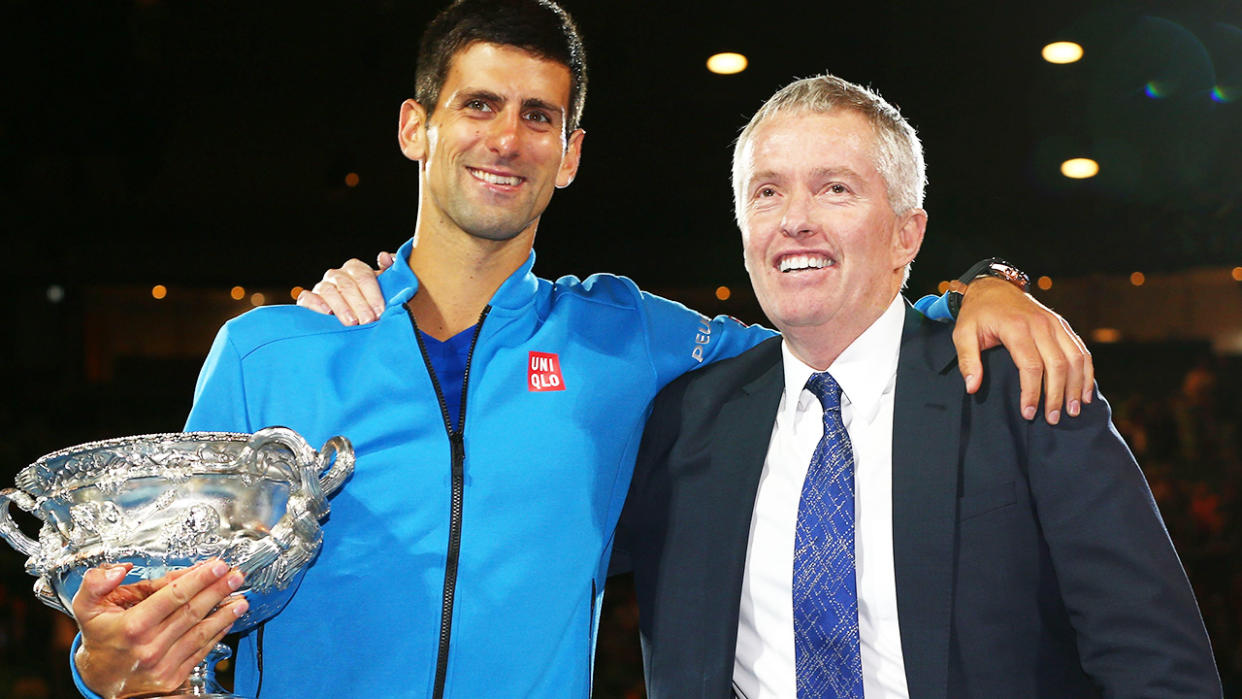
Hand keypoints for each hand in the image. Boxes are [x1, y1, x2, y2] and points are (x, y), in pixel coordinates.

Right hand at [73, 560, 246, 698]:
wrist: (99, 681)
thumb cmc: (99, 639)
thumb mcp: (86, 609)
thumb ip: (96, 584)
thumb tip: (120, 570)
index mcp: (132, 626)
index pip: (173, 596)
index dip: (198, 579)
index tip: (217, 565)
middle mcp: (150, 646)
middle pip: (191, 612)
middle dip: (217, 590)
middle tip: (236, 575)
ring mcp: (164, 664)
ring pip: (200, 633)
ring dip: (224, 614)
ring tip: (241, 599)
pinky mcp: (174, 676)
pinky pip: (200, 651)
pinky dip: (217, 634)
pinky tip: (228, 621)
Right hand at [296, 251, 394, 325]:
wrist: (357, 323)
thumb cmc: (374, 305)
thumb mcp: (386, 290)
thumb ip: (390, 272)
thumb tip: (384, 257)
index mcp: (356, 269)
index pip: (363, 276)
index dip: (373, 294)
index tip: (380, 311)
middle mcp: (337, 275)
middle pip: (347, 285)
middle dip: (360, 304)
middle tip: (369, 321)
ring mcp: (322, 286)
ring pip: (328, 291)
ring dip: (342, 307)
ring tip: (352, 322)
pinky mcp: (308, 300)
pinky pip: (307, 298)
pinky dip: (315, 304)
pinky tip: (327, 313)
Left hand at [951, 277, 1092, 424]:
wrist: (993, 288)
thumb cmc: (977, 314)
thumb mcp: (962, 334)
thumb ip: (968, 360)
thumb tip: (972, 387)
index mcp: (1016, 327)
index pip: (1031, 366)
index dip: (1032, 393)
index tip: (1028, 414)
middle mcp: (1041, 324)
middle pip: (1057, 364)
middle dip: (1057, 395)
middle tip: (1053, 420)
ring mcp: (1055, 323)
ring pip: (1075, 358)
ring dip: (1076, 387)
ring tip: (1073, 412)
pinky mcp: (1063, 325)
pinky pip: (1081, 350)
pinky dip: (1086, 372)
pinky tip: (1085, 393)